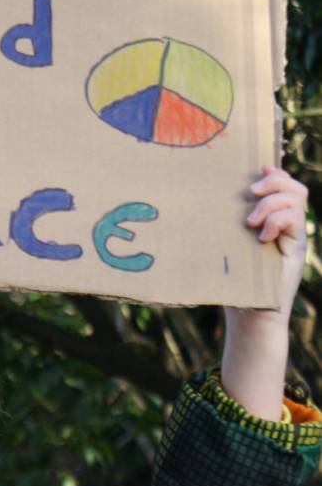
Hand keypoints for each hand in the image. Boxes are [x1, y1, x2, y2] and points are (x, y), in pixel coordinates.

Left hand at [222, 166, 307, 418]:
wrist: (248, 316)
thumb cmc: (230, 283)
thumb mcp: (222, 249)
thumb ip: (220, 229)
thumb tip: (187, 206)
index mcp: (270, 220)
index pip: (282, 186)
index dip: (274, 173)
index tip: (258, 169)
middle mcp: (285, 225)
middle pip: (294, 188)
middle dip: (275, 182)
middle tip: (251, 190)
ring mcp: (292, 236)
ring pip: (298, 199)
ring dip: (273, 203)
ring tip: (250, 221)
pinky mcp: (294, 249)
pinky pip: (296, 221)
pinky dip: (277, 222)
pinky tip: (261, 237)